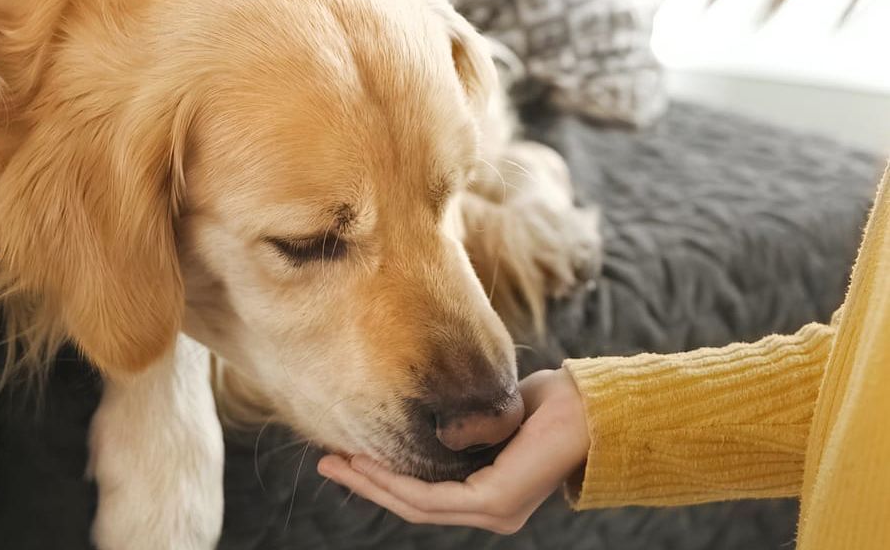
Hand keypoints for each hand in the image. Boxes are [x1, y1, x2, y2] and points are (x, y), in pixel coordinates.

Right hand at [317, 368, 588, 534]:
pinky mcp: (495, 502)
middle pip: (412, 504)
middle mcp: (491, 513)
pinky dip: (395, 481)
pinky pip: (433, 497)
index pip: (426, 495)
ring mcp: (494, 512)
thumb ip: (461, 427)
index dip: (382, 479)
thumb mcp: (490, 414)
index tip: (347, 457)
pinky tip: (369, 462)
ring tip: (337, 462)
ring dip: (372, 483)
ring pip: (417, 504)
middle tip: (326, 463)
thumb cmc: (548, 403)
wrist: (591, 405)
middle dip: (366, 483)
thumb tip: (423, 418)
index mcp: (490, 496)